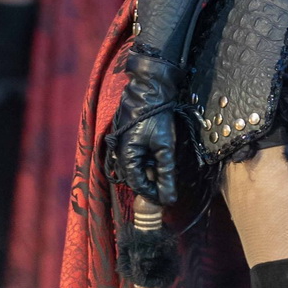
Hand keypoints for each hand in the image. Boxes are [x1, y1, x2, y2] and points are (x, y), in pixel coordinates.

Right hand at [108, 51, 180, 204]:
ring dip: (147, 171)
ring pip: (133, 165)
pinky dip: (144, 160)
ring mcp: (119, 143)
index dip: (151, 194)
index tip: (166, 199)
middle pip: (133, 176)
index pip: (137, 184)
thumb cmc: (156, 117)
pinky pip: (132, 155)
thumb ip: (166, 174)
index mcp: (126, 156)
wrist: (150, 88)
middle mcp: (118, 152)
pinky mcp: (124, 136)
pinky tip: (156, 156)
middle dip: (149, 183)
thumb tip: (170, 199)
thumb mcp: (165, 146)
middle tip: (166, 187)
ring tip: (163, 171)